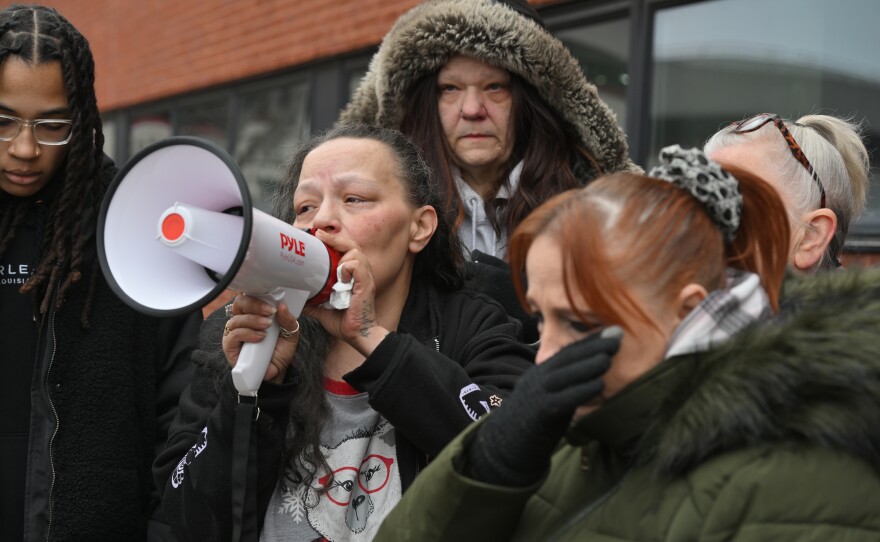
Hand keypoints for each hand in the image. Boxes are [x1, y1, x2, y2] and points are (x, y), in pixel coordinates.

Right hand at [222, 295, 300, 383]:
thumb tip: (282, 306)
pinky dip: (246, 334)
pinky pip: (232, 336)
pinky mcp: (229, 347)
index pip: (249, 297)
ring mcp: (234, 333)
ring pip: (236, 319)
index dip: (257, 297)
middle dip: (255, 306)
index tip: (272, 305)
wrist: (276, 371)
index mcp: (254, 313)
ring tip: (266, 327)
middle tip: (269, 313)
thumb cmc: (279, 350)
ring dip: (252, 321)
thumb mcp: (290, 333)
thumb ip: (288, 320)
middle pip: (239, 304)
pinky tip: (259, 337)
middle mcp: (242, 321)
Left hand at [301, 230, 388, 356]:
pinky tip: (341, 278)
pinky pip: (356, 265)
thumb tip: (299, 299)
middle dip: (335, 239)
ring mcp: (365, 278)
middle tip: (320, 235)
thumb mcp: (324, 310)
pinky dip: (347, 268)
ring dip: (342, 256)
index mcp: (353, 276)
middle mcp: (361, 274)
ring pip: (355, 252)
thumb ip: (314, 302)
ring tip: (334, 268)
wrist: (357, 335)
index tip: (319, 237)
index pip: (346, 251)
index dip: (334, 242)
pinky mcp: (366, 284)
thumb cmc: (346, 323)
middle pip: (352, 245)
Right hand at [467, 327, 621, 485]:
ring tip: (610, 357)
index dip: (591, 341)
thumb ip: (564, 386)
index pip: (567, 352)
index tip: (612, 331)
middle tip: (618, 336)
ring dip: (590, 364)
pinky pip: (564, 398)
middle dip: (594, 346)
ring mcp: (537, 394)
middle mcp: (537, 378)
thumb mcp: (547, 396)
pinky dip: (583, 390)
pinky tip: (599, 385)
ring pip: (566, 374)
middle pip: (567, 357)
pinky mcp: (540, 412)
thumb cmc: (531, 423)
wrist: (503, 446)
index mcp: (540, 373)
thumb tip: (591, 376)